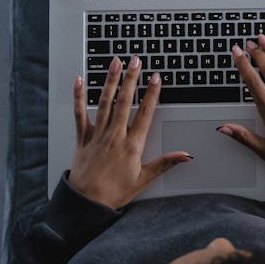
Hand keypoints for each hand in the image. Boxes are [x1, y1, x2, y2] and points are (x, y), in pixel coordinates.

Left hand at [68, 55, 192, 208]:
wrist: (86, 203)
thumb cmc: (114, 193)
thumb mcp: (144, 179)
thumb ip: (165, 163)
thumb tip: (185, 155)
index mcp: (132, 146)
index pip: (145, 113)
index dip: (152, 94)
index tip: (156, 78)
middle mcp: (115, 136)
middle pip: (125, 102)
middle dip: (131, 79)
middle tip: (136, 60)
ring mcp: (97, 135)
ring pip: (104, 102)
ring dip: (110, 81)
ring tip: (115, 63)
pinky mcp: (82, 137)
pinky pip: (80, 113)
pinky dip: (79, 96)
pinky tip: (80, 80)